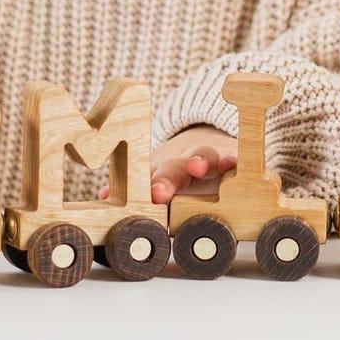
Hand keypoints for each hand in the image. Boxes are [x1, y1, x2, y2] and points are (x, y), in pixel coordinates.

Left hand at [99, 124, 237, 205]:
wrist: (209, 138)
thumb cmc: (179, 170)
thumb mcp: (159, 178)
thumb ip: (138, 188)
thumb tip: (103, 197)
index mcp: (161, 172)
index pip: (150, 180)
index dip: (141, 191)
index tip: (136, 200)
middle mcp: (183, 163)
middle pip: (173, 169)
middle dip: (166, 180)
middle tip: (158, 193)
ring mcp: (210, 158)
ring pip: (205, 156)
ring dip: (200, 161)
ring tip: (197, 168)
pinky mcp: (233, 155)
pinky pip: (236, 156)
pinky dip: (235, 158)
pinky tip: (237, 162)